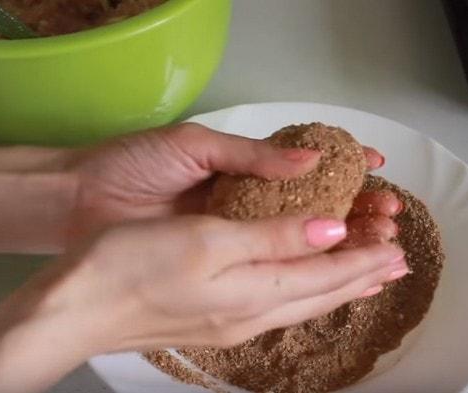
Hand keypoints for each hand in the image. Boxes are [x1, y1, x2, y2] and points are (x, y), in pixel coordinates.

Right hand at [42, 215, 406, 352]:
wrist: (74, 306)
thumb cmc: (131, 264)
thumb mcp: (208, 240)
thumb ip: (274, 238)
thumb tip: (332, 230)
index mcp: (253, 293)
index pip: (327, 276)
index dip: (365, 260)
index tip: (399, 248)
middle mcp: (248, 314)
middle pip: (320, 295)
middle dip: (362, 276)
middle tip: (397, 263)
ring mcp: (228, 321)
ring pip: (300, 301)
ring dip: (337, 285)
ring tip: (365, 277)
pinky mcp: (209, 317)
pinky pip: (276, 303)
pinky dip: (303, 290)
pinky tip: (300, 286)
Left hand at [65, 123, 392, 241]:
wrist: (78, 202)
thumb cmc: (132, 165)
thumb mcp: (195, 147)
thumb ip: (251, 156)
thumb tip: (312, 160)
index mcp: (243, 168)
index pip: (308, 167)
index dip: (345, 167)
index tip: (379, 168)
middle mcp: (247, 203)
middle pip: (314, 206)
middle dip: (357, 209)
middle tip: (390, 215)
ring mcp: (235, 236)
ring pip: (299, 239)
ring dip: (342, 241)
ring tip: (380, 242)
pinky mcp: (220, 264)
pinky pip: (269, 266)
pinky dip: (304, 268)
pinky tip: (336, 273)